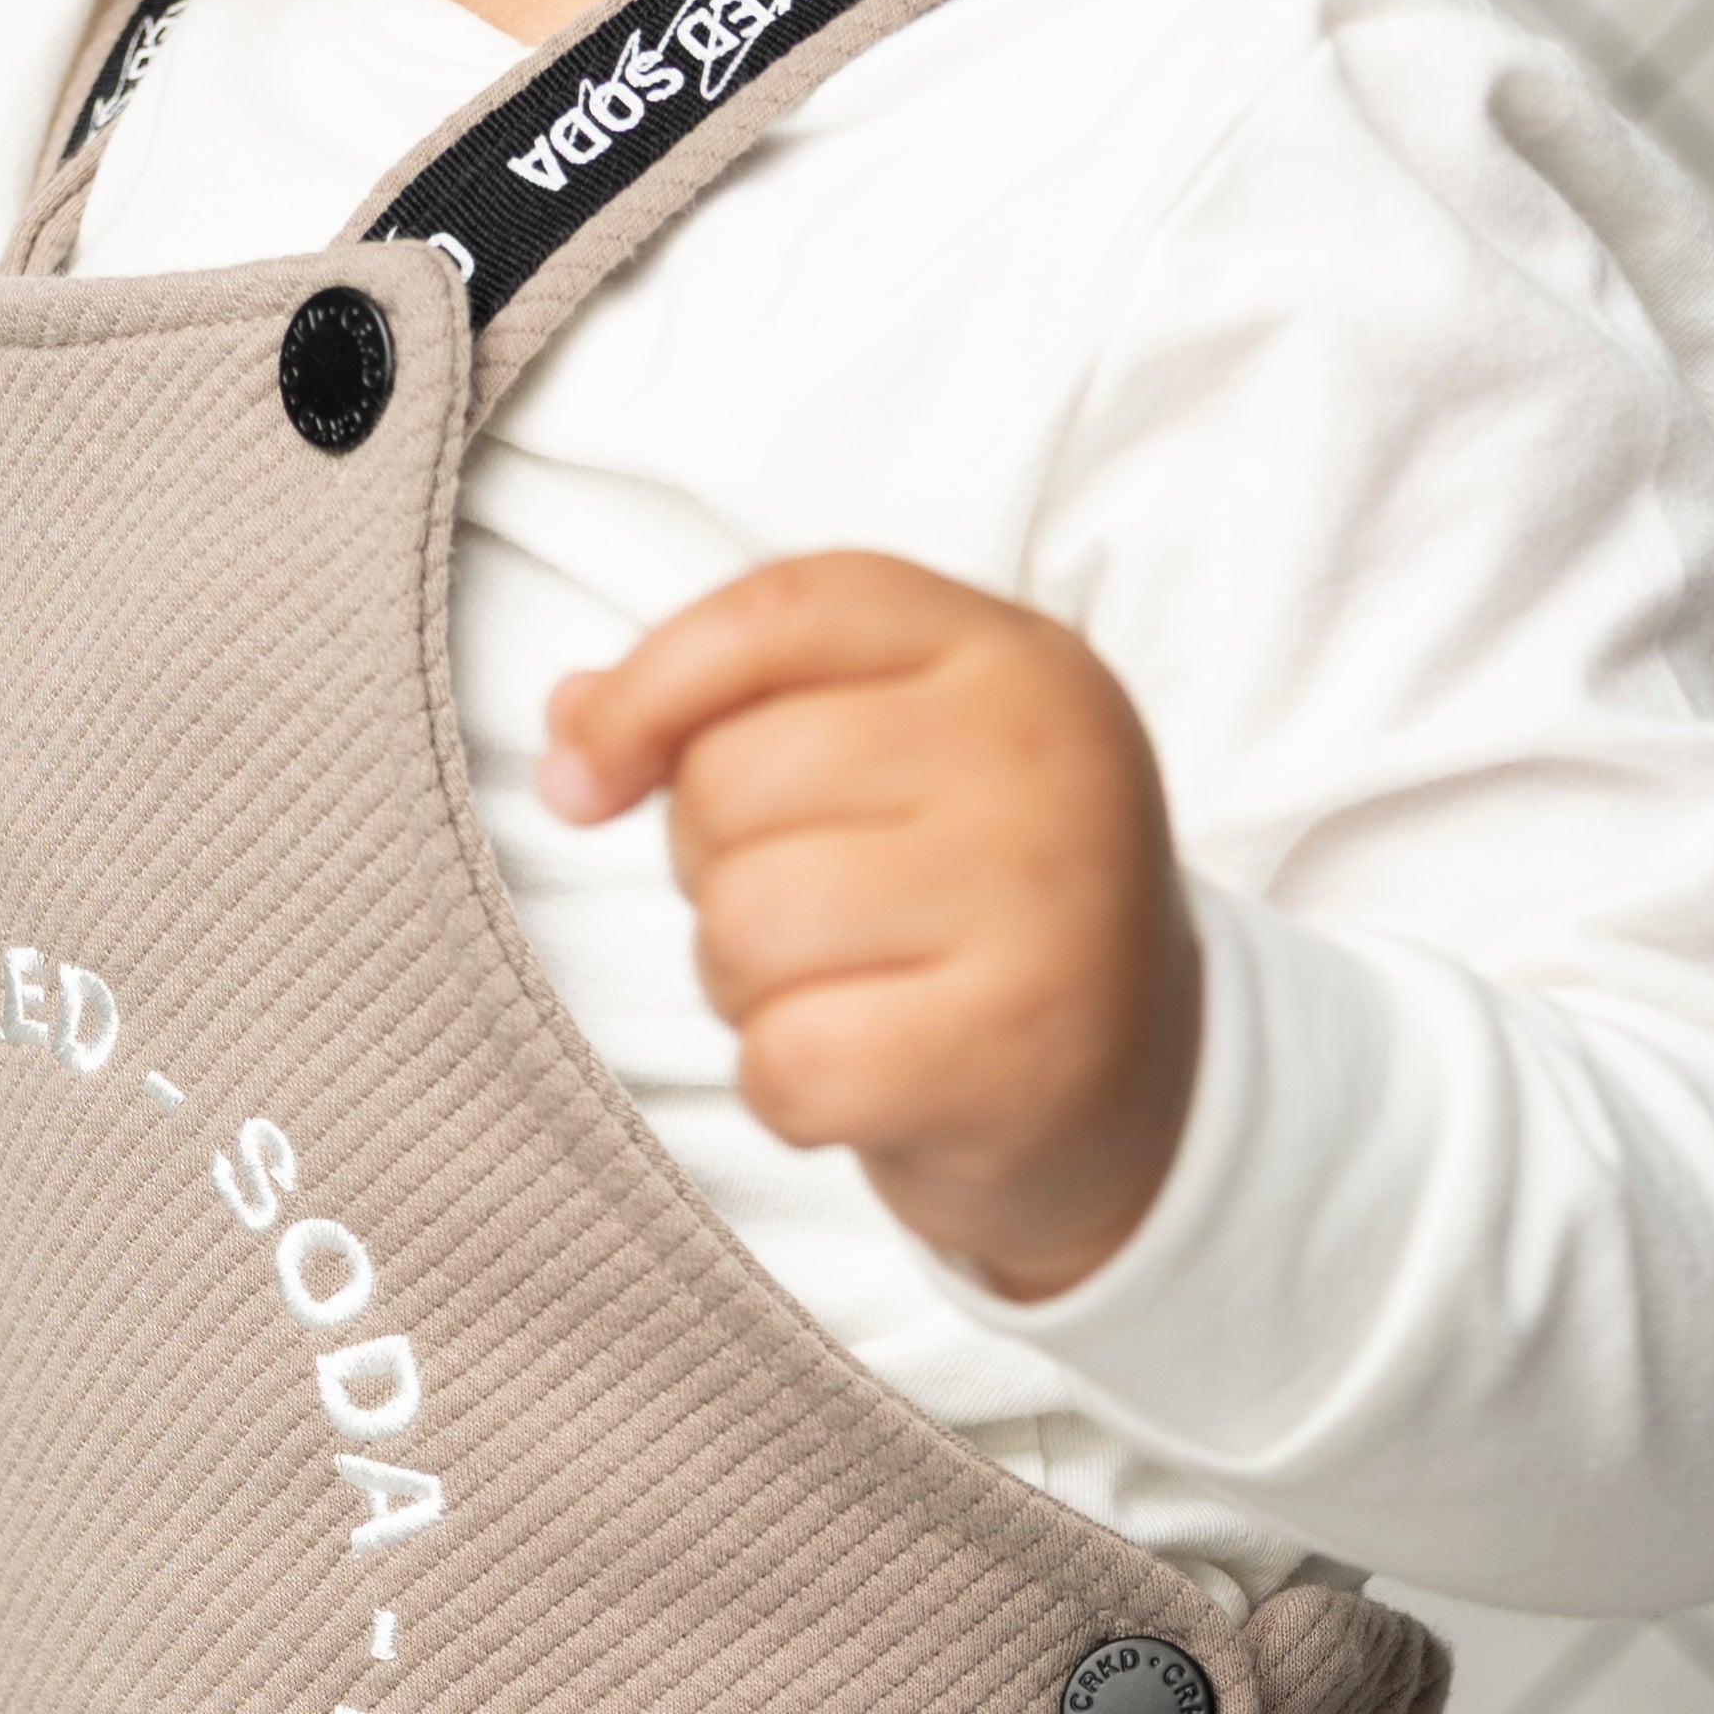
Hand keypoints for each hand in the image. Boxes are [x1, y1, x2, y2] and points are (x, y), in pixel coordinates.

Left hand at [540, 554, 1199, 1304]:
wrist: (1141, 1100)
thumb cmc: (977, 913)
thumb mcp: (894, 765)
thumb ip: (739, 711)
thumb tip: (572, 720)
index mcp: (1011, 658)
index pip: (779, 614)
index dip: (646, 691)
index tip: (586, 778)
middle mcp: (1041, 760)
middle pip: (732, 784)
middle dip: (717, 871)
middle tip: (815, 922)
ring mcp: (1041, 907)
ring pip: (744, 925)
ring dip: (747, 989)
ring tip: (847, 994)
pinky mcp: (1009, 1055)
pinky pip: (786, 1061)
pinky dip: (789, 1092)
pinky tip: (868, 1081)